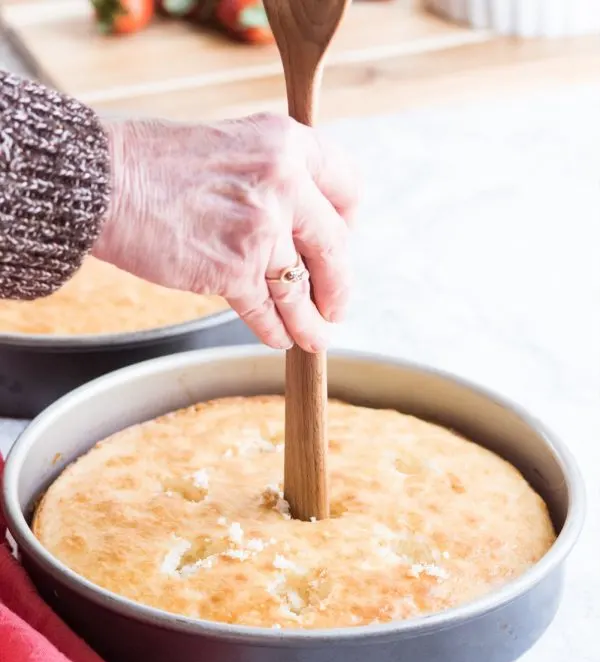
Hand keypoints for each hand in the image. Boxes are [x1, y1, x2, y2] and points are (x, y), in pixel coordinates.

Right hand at [94, 114, 357, 350]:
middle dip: (337, 285)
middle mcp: (283, 182)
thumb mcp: (233, 144)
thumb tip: (299, 227)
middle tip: (336, 306)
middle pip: (334, 247)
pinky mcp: (235, 270)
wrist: (104, 181)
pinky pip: (267, 311)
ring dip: (311, 321)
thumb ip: (271, 177)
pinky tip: (278, 337)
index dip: (348, 221)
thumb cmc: (155, 163)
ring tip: (314, 337)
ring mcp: (262, 229)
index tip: (342, 241)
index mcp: (287, 142)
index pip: (347, 186)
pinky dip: (274, 330)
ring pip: (301, 289)